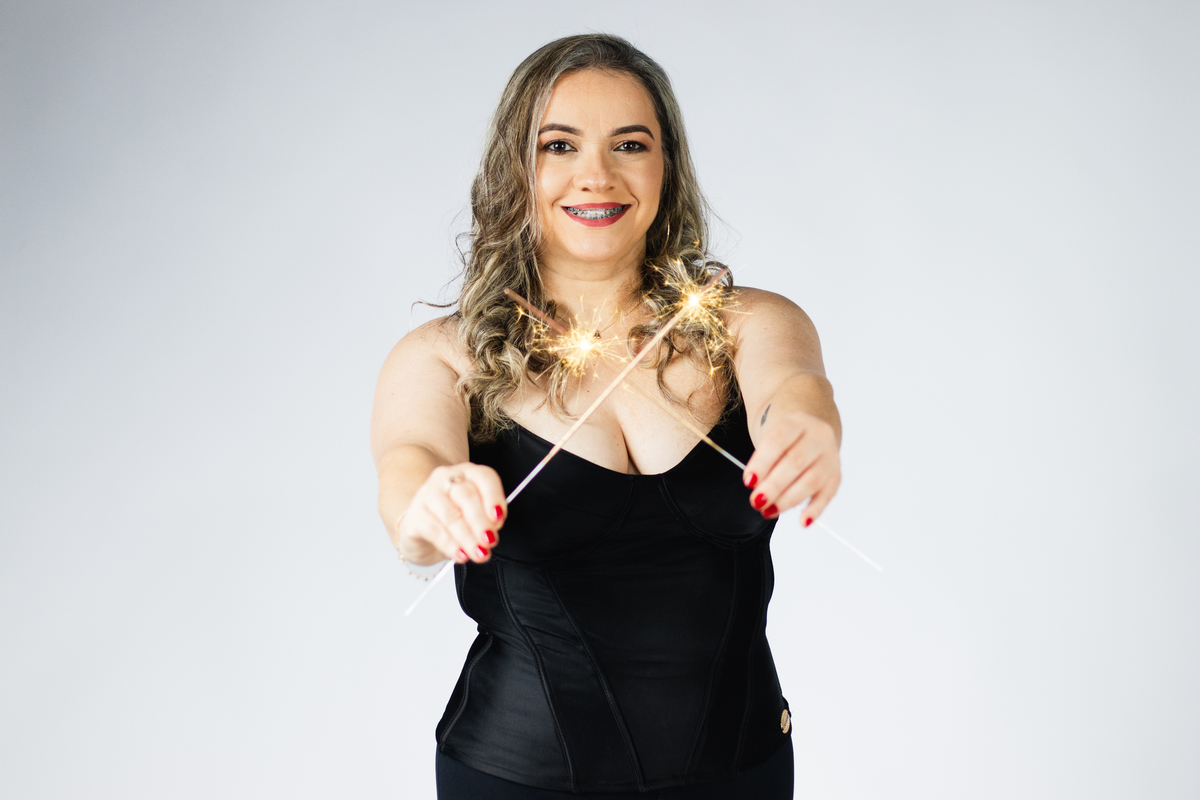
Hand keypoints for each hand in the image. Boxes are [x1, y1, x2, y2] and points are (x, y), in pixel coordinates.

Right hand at [397, 463, 506, 564]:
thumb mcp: (477, 515)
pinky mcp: (414, 515)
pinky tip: (460, 554)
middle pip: (466, 496)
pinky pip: (434, 530)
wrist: (423, 529)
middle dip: (480, 522)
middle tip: (489, 540)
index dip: (493, 497)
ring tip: (478, 552)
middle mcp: (446, 478)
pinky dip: (450, 545)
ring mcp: (427, 494)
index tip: (499, 517)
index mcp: (468, 473)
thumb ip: (488, 518)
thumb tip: (493, 528)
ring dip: (467, 537)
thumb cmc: (456, 518)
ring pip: (450, 515)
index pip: (484, 477)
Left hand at [742, 411, 840, 525]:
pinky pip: (828, 494)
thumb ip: (762, 459)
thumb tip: (756, 487)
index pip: (778, 440)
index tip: (748, 481)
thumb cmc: (783, 440)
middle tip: (756, 501)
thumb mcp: (768, 436)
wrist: (807, 432)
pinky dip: (815, 509)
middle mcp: (817, 436)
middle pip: (795, 462)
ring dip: (788, 500)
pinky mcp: (836, 474)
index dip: (762, 462)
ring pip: (812, 480)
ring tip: (769, 511)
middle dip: (774, 486)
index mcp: (796, 422)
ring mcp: (830, 455)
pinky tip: (803, 522)